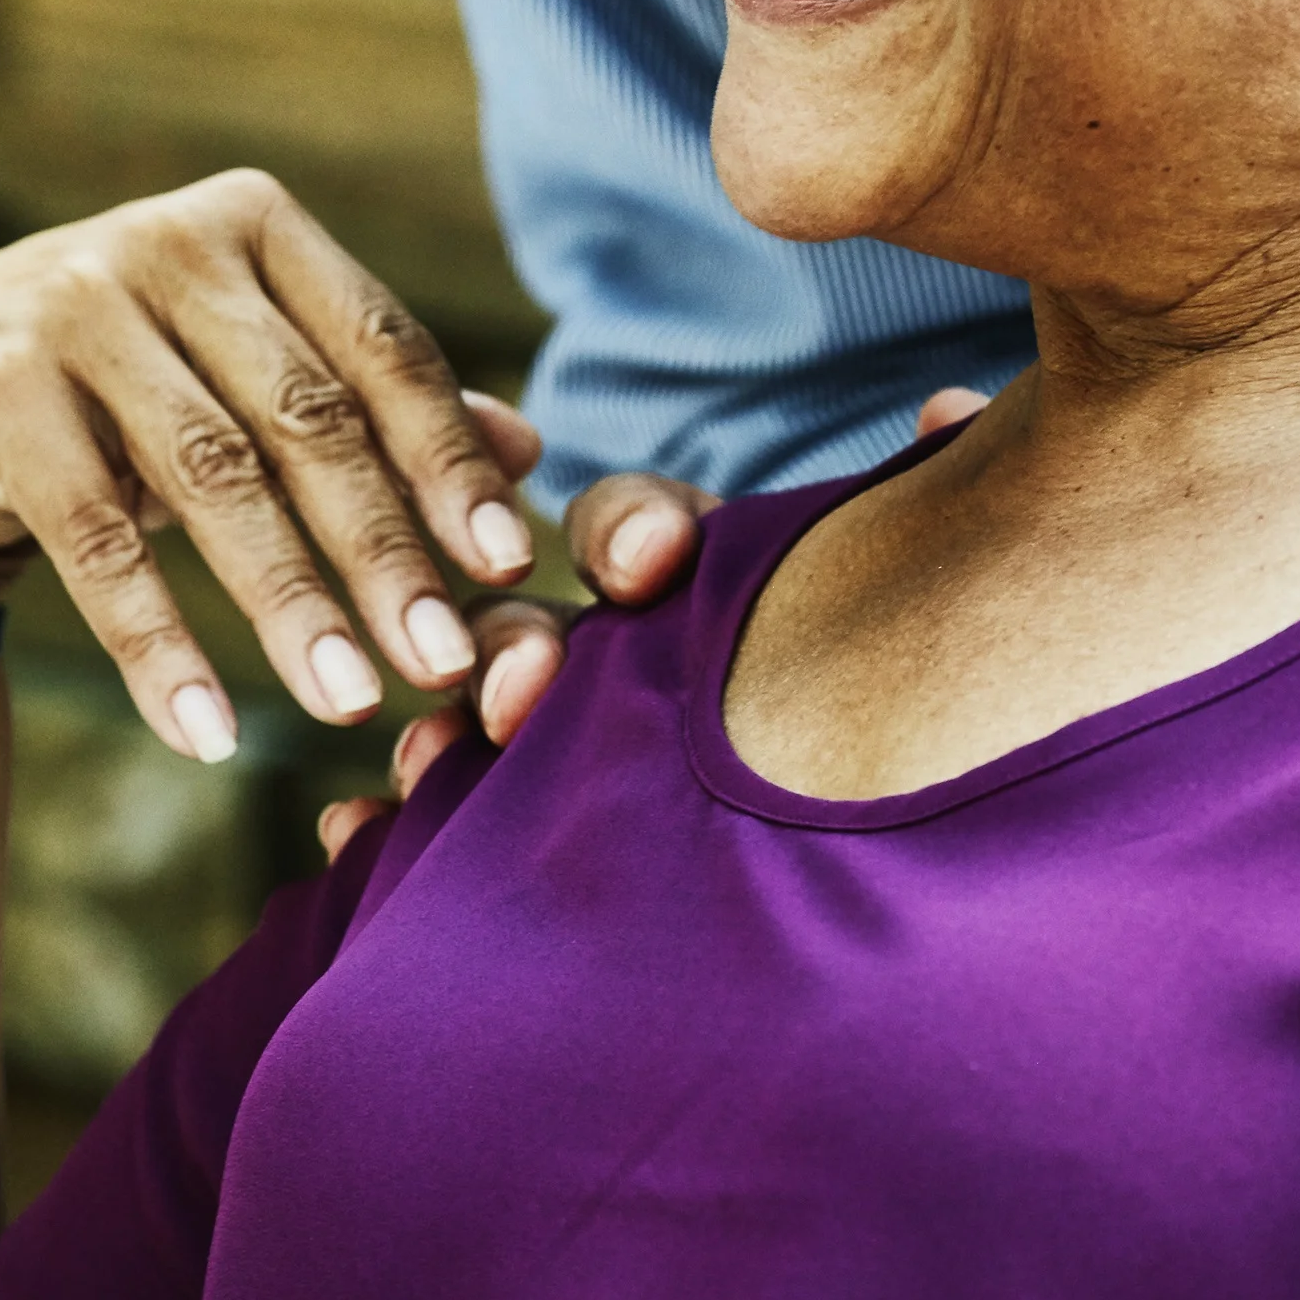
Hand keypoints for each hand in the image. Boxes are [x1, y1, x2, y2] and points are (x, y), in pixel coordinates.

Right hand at [0, 169, 540, 763]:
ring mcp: (70, 304)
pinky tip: (209, 734)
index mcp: (256, 225)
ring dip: (287, 602)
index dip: (450, 461)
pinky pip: (93, 536)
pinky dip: (158, 644)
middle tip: (445, 663)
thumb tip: (531, 453)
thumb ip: (375, 407)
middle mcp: (167, 242)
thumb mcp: (243, 382)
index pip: (382, 347)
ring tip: (348, 706)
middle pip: (306, 417)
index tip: (510, 569)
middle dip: (383, 549)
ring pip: (210, 476)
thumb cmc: (117, 392)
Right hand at [314, 382, 994, 856]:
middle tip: (517, 692)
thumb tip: (945, 406)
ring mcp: (570, 768)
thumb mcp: (921, 596)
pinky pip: (439, 842)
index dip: (633, 539)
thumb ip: (924, 501)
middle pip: (543, 637)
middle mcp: (621, 671)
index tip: (649, 571)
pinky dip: (391, 840)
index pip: (644, 534)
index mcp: (704, 593)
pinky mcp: (520, 856)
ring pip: (478, 735)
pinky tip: (355, 843)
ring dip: (445, 742)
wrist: (913, 893)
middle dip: (519, 653)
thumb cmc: (915, 698)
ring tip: (424, 771)